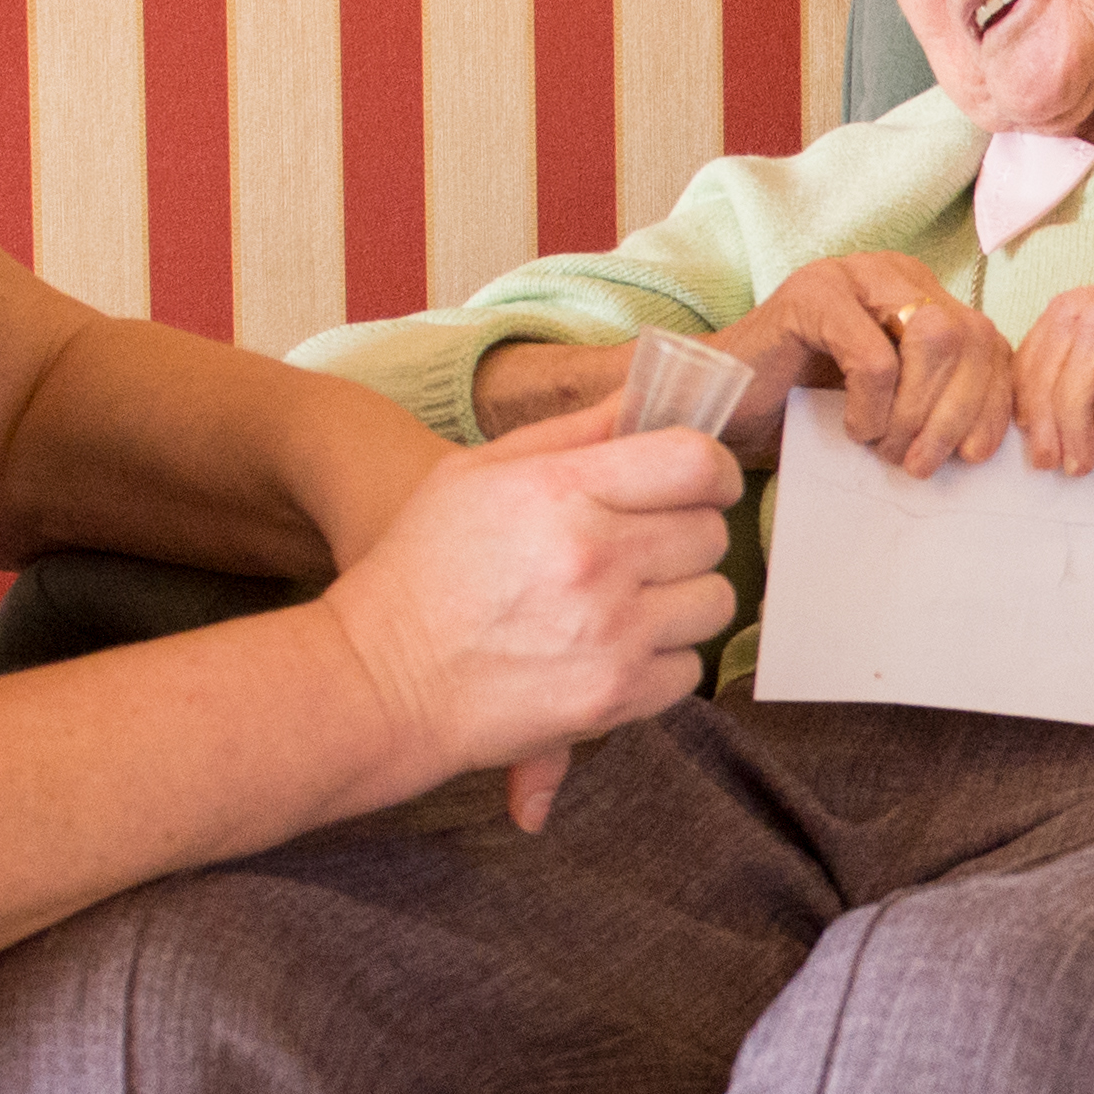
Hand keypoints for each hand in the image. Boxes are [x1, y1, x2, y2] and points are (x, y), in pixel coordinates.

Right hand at [318, 391, 739, 828]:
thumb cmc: (422, 570)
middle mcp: (595, 558)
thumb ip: (573, 434)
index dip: (711, 470)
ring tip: (625, 603)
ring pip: (714, 602)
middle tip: (639, 549)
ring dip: (681, 601)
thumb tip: (647, 398)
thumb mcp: (478, 475)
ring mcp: (610, 632)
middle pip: (712, 532)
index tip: (698, 484)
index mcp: (560, 490)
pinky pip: (690, 669)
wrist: (379, 682)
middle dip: (685, 537)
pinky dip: (661, 662)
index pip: (695, 461)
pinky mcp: (615, 696)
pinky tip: (611, 651)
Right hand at [730, 250, 1019, 477]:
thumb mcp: (894, 408)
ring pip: (935, 339)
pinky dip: (873, 408)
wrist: (722, 408)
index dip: (994, 402)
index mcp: (923, 295)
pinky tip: (851, 429)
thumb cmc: (805, 413)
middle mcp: (895, 273)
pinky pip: (876, 358)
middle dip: (955, 414)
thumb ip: (941, 403)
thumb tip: (998, 442)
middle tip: (920, 464)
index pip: (990, 342)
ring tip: (887, 449)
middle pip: (970, 339)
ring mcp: (853, 275)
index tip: (974, 457)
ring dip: (917, 411)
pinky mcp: (814, 293)